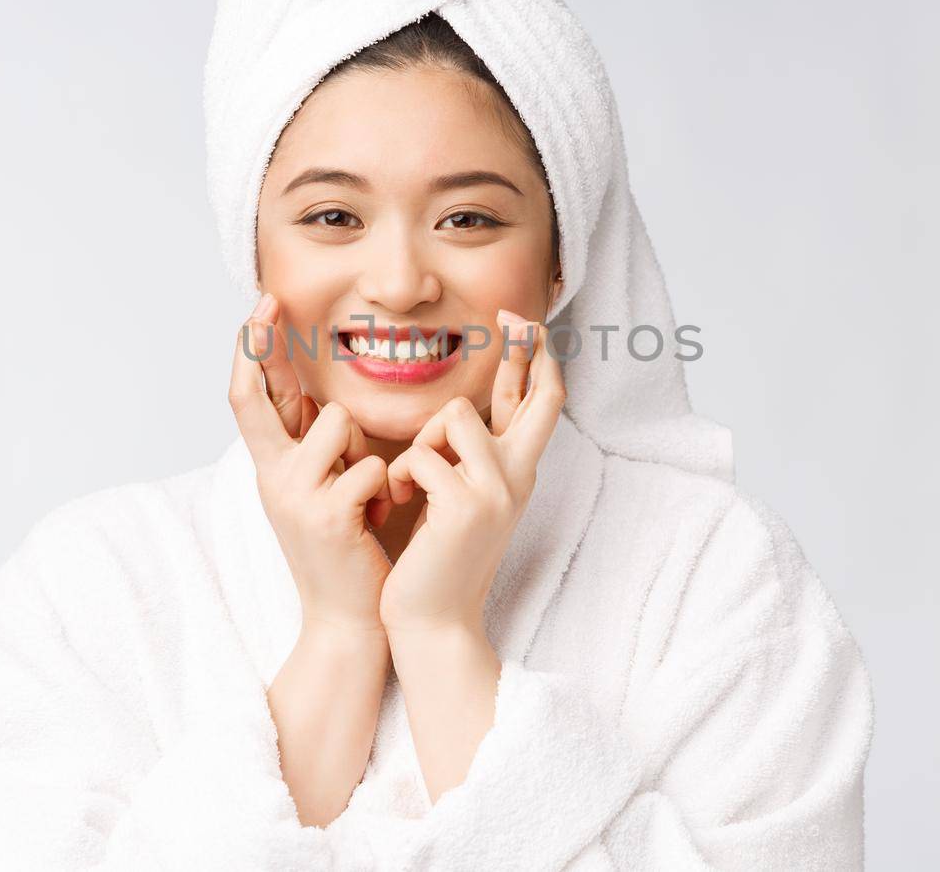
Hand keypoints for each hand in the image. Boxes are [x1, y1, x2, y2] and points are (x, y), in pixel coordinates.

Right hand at [228, 292, 393, 633]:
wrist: (350, 619)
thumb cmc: (348, 547)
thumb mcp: (322, 489)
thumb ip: (316, 445)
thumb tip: (313, 395)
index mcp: (272, 468)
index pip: (249, 397)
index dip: (252, 350)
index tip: (261, 305)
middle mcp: (271, 477)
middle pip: (255, 397)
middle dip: (259, 345)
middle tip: (265, 303)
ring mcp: (294, 497)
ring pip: (337, 422)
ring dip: (365, 448)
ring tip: (369, 492)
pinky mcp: (326, 517)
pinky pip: (369, 466)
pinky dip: (386, 487)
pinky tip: (379, 519)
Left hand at [378, 311, 564, 634]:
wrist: (433, 623)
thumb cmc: (436, 560)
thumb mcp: (459, 499)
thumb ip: (465, 456)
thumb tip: (461, 414)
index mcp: (517, 473)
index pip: (543, 403)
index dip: (539, 359)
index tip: (527, 321)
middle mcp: (519, 477)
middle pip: (540, 394)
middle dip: (528, 348)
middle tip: (514, 316)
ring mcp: (498, 491)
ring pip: (456, 413)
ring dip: (421, 441)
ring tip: (409, 484)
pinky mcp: (466, 506)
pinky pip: (421, 454)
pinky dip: (399, 476)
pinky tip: (397, 506)